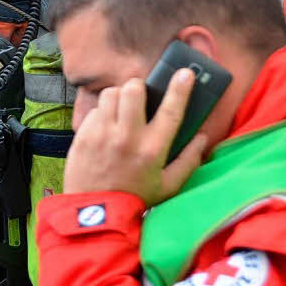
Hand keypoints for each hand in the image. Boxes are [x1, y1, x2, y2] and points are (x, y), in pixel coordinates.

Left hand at [62, 68, 208, 206]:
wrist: (95, 212)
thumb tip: (202, 136)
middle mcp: (128, 137)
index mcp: (153, 149)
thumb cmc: (135, 198)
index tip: (185, 73)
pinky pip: (94, 109)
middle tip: (140, 97)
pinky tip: (105, 127)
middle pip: (133, 89)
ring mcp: (102, 134)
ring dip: (118, 97)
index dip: (180, 89)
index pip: (170, 111)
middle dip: (138, 87)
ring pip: (111, 94)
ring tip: (121, 111)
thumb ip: (189, 160)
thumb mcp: (169, 186)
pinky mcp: (83, 134)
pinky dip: (102, 113)